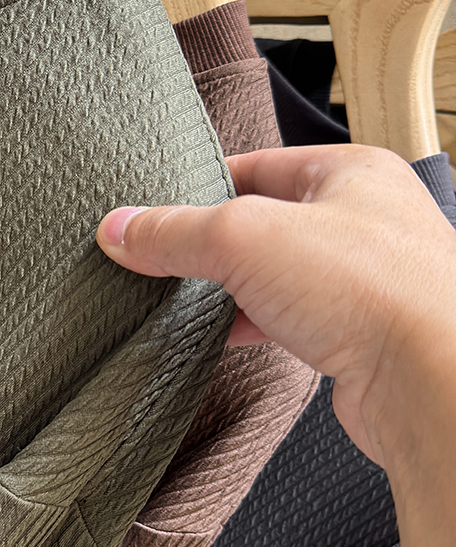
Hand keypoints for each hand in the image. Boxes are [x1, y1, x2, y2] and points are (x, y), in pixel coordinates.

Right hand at [97, 144, 455, 479]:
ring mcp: (365, 283)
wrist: (432, 382)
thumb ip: (177, 231)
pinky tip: (224, 338)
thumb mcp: (247, 237)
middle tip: (163, 257)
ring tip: (185, 299)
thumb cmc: (376, 291)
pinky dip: (254, 328)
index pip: (257, 163)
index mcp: (353, 172)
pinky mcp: (358, 338)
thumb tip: (121, 228)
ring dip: (233, 290)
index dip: (200, 185)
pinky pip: (291, 323)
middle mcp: (365, 222)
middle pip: (264, 222)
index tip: (151, 210)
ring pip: (277, 276)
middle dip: (213, 244)